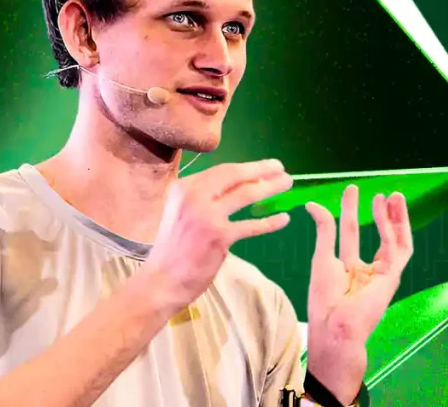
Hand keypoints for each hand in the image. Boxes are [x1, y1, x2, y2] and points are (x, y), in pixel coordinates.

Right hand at [145, 159, 294, 312]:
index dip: (247, 168)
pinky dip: (270, 222)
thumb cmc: (173, 248)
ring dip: (270, 188)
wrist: (160, 280)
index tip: (264, 167)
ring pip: (246, 195)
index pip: (221, 171)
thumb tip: (239, 187)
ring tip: (287, 184)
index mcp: (183, 188)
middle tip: (280, 168)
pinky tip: (283, 219)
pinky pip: (251, 225)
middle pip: (234, 175)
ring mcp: (207, 216)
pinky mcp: (219, 237)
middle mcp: (193, 196)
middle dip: (261, 169)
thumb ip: (202, 198)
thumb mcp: (180, 213)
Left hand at [304, 185, 413, 404]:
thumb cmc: (324, 298)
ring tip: (390, 195)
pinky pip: (399, 249)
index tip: (351, 189)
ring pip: (394, 241)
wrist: (334, 325)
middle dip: (379, 213)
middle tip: (378, 191)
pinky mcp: (392, 278)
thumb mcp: (322, 257)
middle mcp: (367, 271)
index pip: (351, 233)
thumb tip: (312, 203)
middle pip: (377, 235)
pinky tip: (390, 212)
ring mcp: (381, 275)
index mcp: (348, 269)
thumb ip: (324, 229)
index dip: (351, 211)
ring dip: (394, 218)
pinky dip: (396, 229)